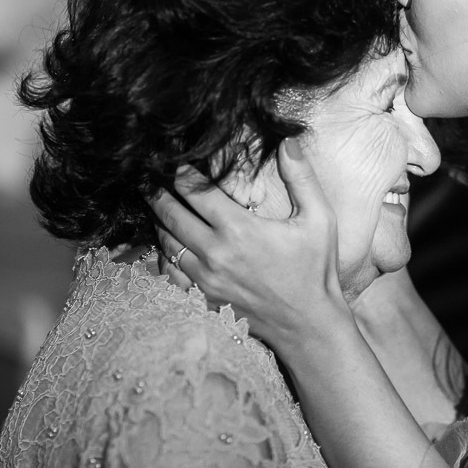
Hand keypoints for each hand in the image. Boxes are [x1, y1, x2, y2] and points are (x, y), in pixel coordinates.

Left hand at [151, 137, 350, 352]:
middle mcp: (215, 254)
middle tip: (148, 178)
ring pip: (166, 244)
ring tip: (155, 205)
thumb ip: (302, 178)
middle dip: (158, 193)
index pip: (196, 192)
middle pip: (171, 215)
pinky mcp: (203, 300)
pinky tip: (166, 245)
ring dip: (159, 222)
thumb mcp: (320, 219)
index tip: (174, 160)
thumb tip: (288, 141)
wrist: (309, 325)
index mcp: (240, 230)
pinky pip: (170, 275)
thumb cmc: (315, 270)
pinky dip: (164, 257)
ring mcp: (205, 281)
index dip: (180, 173)